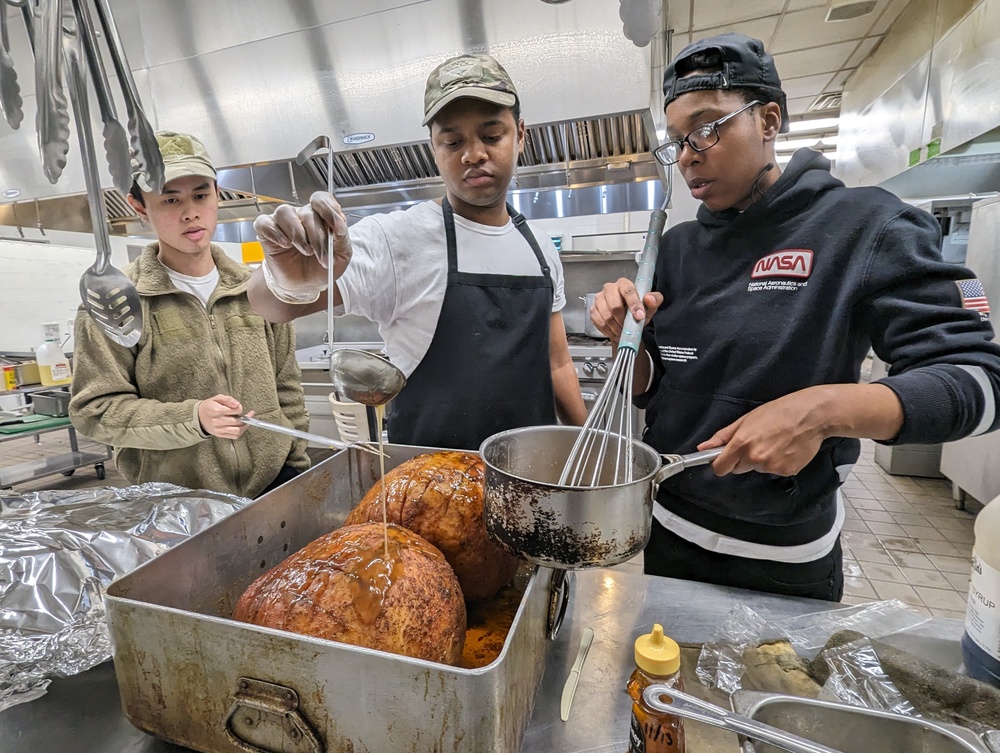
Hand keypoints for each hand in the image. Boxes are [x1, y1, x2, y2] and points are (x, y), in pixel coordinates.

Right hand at [198, 395, 251, 439]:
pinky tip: (240, 426)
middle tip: (246, 415)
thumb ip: (228, 399)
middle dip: (245, 418)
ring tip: (245, 421)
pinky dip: (241, 431)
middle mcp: (217, 421)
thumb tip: (237, 404)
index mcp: (216, 410)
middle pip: (237, 421)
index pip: (235, 410)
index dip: (240, 408)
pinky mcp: (220, 435)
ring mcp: (219, 429)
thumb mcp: (217, 398)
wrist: (199, 417)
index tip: (238, 407)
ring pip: (237, 431)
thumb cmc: (210, 406)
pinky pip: (234, 436)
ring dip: (244, 426)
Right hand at [252, 191, 352, 297]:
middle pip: (307, 212)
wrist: (306, 286)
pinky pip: (265, 223)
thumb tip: (340, 224)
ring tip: (306, 252)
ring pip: (285, 212)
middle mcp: (301, 216)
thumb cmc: (322, 268)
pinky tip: (285, 245)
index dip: (328, 208)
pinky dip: (275, 232)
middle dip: (317, 236)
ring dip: (298, 234)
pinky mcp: (267, 232)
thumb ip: (343, 238)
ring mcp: (283, 222)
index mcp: (321, 217)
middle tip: (321, 256)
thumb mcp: (341, 256)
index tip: (336, 225)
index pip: (322, 199)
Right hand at [589, 277, 663, 339]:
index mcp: (624, 284)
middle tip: (628, 327)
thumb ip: (654, 300)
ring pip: (606, 316)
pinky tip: (614, 331)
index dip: (634, 304)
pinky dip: (608, 330)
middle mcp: (609, 288)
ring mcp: (599, 299)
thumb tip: (649, 299)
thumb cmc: (638, 310)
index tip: (639, 316)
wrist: (627, 320)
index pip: (628, 291)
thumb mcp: (650, 306)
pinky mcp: (593, 309)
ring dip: (616, 327)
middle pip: (614, 306)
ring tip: (622, 331)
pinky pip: (599, 322)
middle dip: (623, 320)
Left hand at [697, 388, 832, 476]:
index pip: (720, 468)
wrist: (812, 415)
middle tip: (757, 441)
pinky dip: (778, 463)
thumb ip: (723, 436)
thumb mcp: (746, 419)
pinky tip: (786, 448)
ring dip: (761, 460)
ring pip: (757, 469)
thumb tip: (702, 448)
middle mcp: (755, 458)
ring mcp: (771, 467)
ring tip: (774, 442)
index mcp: (742, 443)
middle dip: (742, 459)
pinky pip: (774, 471)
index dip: (720, 464)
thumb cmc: (779, 412)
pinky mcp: (786, 471)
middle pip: (738, 469)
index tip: (723, 459)